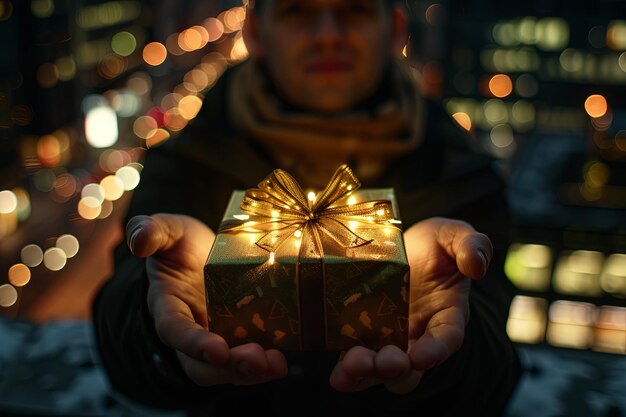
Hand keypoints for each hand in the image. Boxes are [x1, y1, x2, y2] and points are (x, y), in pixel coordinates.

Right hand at [126, 213, 287, 386]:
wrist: (203, 251)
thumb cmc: (181, 244)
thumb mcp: (168, 230)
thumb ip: (151, 231)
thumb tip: (139, 243)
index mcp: (168, 306)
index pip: (175, 330)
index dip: (194, 343)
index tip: (218, 350)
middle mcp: (191, 329)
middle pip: (203, 362)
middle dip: (230, 367)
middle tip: (257, 361)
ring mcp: (217, 336)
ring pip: (227, 367)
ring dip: (251, 371)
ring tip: (275, 365)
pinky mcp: (240, 336)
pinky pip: (249, 357)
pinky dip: (265, 364)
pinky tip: (282, 360)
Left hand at [329, 217, 491, 393]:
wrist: (400, 243)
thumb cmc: (434, 244)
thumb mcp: (453, 235)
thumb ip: (471, 245)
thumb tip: (476, 265)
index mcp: (447, 314)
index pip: (446, 338)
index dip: (435, 350)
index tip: (422, 357)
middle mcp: (419, 334)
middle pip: (412, 366)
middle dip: (398, 369)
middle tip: (385, 361)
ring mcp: (390, 338)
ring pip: (382, 369)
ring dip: (367, 374)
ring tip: (352, 366)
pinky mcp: (363, 335)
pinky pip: (356, 359)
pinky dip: (347, 373)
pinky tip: (337, 377)